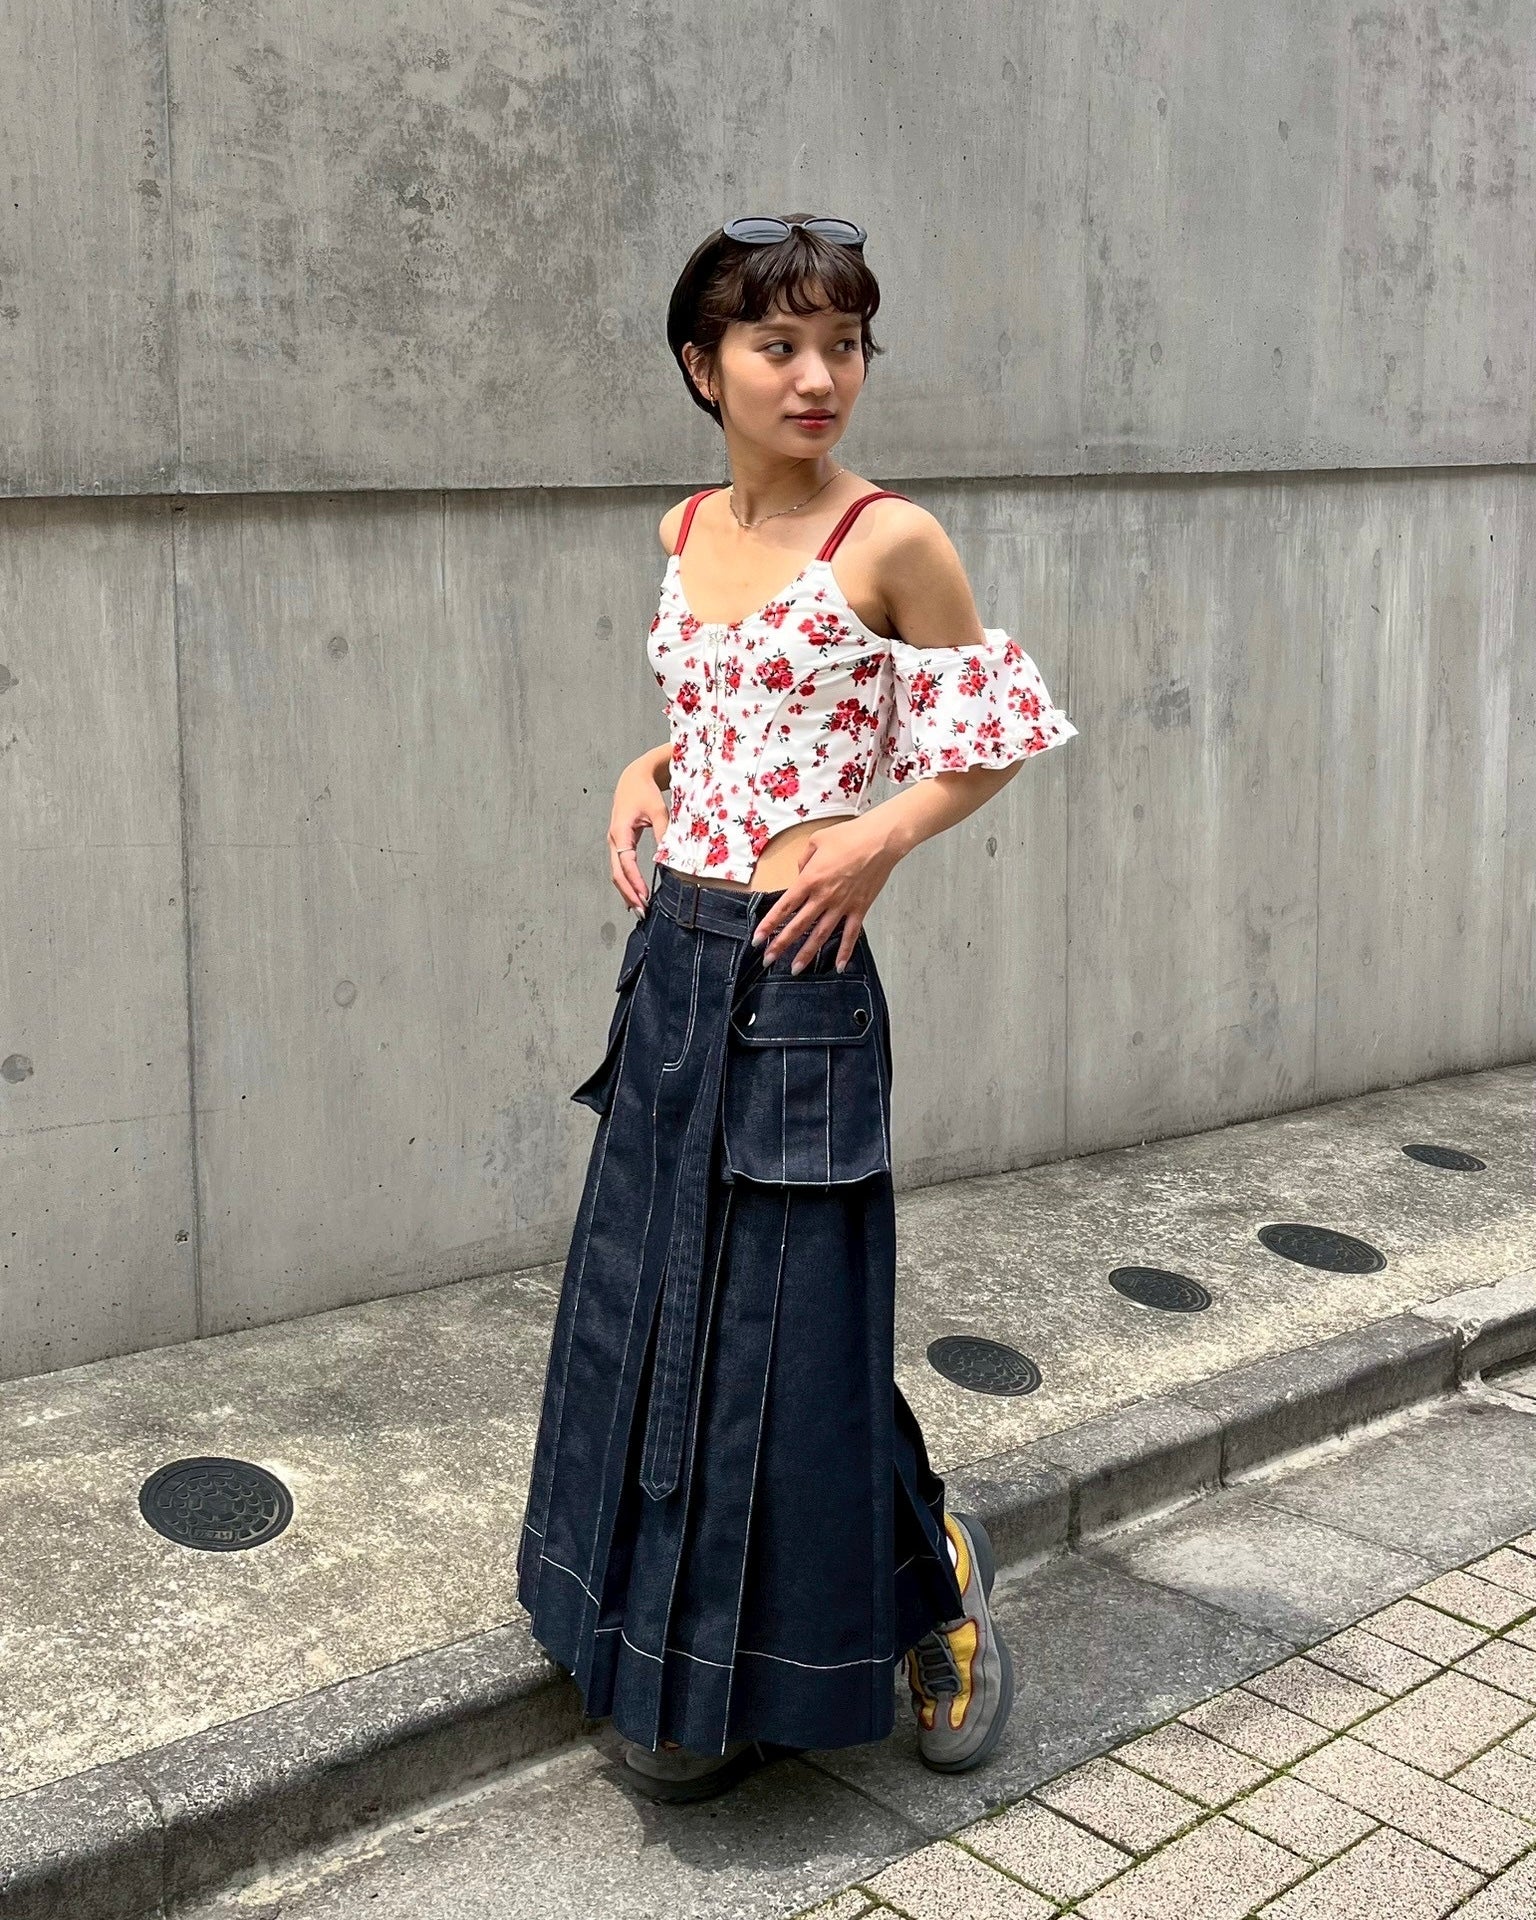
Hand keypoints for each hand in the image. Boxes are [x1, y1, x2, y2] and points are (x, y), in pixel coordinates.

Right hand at [608, 760, 668, 909]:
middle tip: (641, 911)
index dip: (634, 882)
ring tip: (639, 909)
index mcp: (620, 832)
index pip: (626, 863)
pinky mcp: (619, 844)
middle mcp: (613, 840)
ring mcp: (614, 843)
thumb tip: (669, 858)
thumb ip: (664, 834)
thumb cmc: (645, 793)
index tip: (644, 896)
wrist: (633, 779)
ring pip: (616, 873)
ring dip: (626, 891)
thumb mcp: (658, 811)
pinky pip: (620, 867)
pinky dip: (626, 882)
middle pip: (617, 873)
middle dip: (628, 893)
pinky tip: (635, 895)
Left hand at [751, 817, 899, 971]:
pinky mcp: (859, 909)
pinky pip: (850, 934)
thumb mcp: (816, 841)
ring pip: (821, 935)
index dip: (769, 924)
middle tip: (767, 960)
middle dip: (781, 944)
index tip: (757, 939)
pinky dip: (844, 951)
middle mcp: (823, 897)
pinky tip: (837, 966)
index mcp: (810, 879)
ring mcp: (842, 905)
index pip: (784, 907)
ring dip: (807, 953)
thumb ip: (803, 860)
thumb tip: (801, 875)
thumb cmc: (848, 836)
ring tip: (795, 969)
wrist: (880, 840)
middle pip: (798, 926)